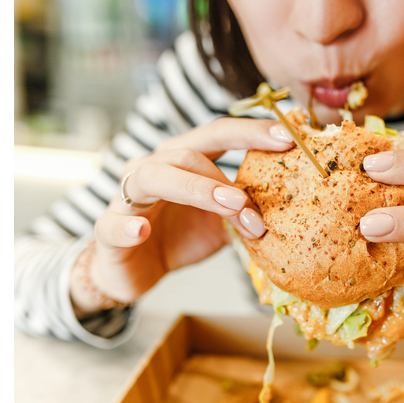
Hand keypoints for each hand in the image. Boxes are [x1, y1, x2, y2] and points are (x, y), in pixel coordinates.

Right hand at [70, 118, 294, 311]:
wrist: (133, 271)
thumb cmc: (179, 236)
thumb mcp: (221, 222)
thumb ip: (246, 209)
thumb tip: (294, 204)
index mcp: (184, 160)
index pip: (218, 134)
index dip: (251, 132)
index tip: (288, 137)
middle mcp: (155, 167)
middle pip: (188, 152)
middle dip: (226, 175)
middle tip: (254, 198)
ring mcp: (128, 196)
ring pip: (155, 177)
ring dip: (196, 190)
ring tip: (229, 207)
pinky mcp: (109, 229)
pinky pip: (113, 224)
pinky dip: (127, 226)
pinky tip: (141, 230)